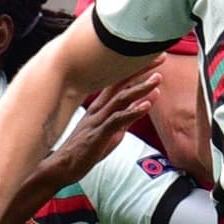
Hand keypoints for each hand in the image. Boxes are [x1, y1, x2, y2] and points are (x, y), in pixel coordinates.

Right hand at [47, 60, 162, 181]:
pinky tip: (146, 105)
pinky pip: (116, 120)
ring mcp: (98, 120)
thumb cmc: (87, 147)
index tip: (156, 56)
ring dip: (140, 88)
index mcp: (101, 104)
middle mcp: (99, 108)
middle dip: (141, 70)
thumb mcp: (113, 129)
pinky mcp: (98, 135)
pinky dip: (132, 112)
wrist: (62, 167)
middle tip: (161, 57)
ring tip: (158, 78)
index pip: (121, 81)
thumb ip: (130, 114)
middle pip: (121, 83)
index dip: (138, 68)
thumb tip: (149, 99)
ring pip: (120, 99)